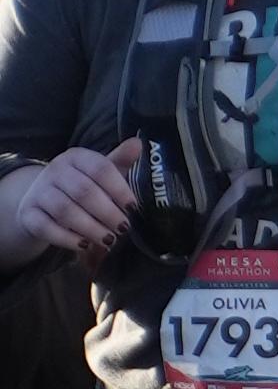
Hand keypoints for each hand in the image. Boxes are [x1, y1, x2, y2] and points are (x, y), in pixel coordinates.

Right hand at [0, 139, 138, 260]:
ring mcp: (38, 192)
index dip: (119, 188)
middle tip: (123, 228)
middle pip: (83, 191)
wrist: (42, 201)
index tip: (133, 207)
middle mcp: (55, 170)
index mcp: (76, 157)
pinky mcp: (28, 214)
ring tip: (109, 240)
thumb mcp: (100, 173)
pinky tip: (85, 245)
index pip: (100, 168)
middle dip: (107, 212)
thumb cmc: (81, 186)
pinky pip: (45, 227)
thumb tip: (138, 143)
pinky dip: (67, 239)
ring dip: (90, 227)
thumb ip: (119, 161)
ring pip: (64, 210)